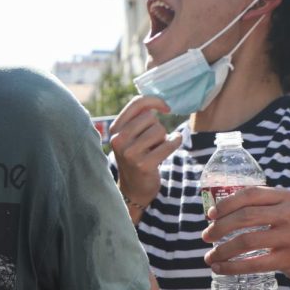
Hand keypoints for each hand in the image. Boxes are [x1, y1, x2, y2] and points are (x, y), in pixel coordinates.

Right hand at [108, 95, 179, 211]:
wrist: (134, 188)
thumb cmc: (136, 156)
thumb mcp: (130, 136)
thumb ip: (139, 118)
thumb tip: (160, 102)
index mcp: (114, 129)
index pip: (136, 104)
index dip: (154, 101)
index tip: (165, 107)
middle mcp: (118, 140)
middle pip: (150, 118)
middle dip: (157, 127)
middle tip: (151, 141)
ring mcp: (130, 153)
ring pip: (159, 131)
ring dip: (163, 138)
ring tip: (155, 149)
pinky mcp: (143, 165)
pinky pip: (168, 144)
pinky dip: (175, 142)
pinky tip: (172, 144)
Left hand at [204, 185, 289, 288]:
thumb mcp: (282, 210)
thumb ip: (257, 206)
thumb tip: (215, 214)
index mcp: (285, 197)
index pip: (249, 195)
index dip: (225, 204)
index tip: (210, 215)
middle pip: (244, 217)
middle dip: (219, 228)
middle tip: (206, 236)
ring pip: (246, 241)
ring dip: (222, 250)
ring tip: (210, 256)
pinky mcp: (289, 259)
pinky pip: (254, 263)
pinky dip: (232, 267)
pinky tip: (220, 268)